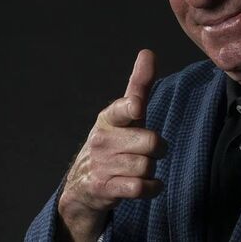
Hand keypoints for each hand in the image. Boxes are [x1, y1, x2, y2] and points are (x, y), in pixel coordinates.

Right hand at [57, 49, 166, 241]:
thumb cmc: (112, 143)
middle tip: (147, 151)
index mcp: (109, 118)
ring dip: (151, 170)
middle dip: (157, 149)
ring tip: (139, 168)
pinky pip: (141, 188)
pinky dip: (152, 188)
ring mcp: (102, 164)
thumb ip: (139, 86)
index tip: (137, 108)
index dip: (132, 108)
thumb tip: (148, 52)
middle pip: (151, 142)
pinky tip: (147, 185)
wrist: (83, 187)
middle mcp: (102, 139)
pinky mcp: (104, 188)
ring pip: (148, 166)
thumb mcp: (123, 115)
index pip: (122, 109)